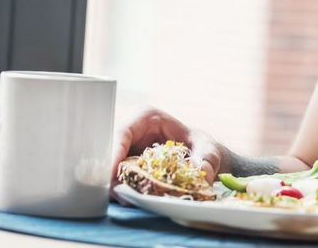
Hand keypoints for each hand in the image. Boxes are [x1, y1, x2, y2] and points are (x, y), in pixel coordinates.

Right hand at [109, 107, 226, 203]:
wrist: (199, 155)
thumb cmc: (200, 145)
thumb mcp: (207, 149)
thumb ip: (206, 158)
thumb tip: (202, 173)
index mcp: (145, 117)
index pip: (122, 132)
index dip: (114, 152)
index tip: (112, 172)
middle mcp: (130, 131)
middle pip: (110, 152)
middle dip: (111, 174)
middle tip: (119, 194)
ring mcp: (125, 149)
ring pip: (110, 167)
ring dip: (115, 184)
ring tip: (127, 200)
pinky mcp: (125, 166)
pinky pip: (117, 178)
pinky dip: (122, 189)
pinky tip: (131, 200)